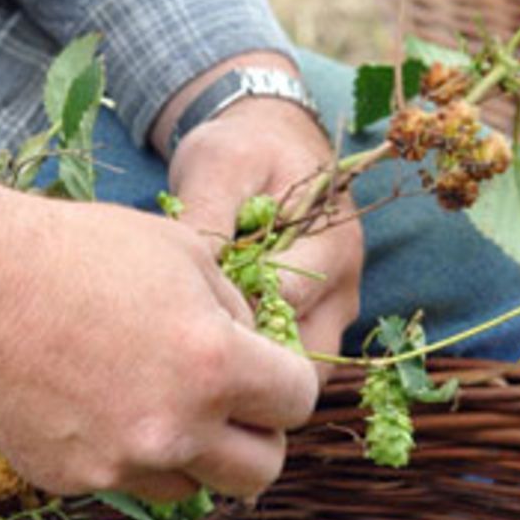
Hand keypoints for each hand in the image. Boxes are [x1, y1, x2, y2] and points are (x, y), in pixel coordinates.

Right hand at [0, 166, 319, 500]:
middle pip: (261, 473)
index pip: (298, 403)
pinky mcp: (70, 480)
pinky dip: (123, 452)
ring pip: (192, 486)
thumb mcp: (182, 251)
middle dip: (257, 439)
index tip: (264, 370)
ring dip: (189, 453)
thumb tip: (256, 351)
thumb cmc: (77, 250)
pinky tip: (92, 401)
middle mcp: (174, 430)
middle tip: (230, 408)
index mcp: (216, 366)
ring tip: (151, 400)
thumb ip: (235, 311)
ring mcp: (118, 464)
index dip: (286, 381)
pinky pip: (123, 480)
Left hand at [167, 95, 362, 371]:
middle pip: (302, 358)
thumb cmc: (242, 150)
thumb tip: (190, 273)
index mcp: (332, 243)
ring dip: (250, 376)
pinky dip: (252, 374)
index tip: (176, 314)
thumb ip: (208, 213)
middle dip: (243, 363)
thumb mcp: (218, 163)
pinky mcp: (312, 328)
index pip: (285, 302)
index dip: (229, 315)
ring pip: (299, 376)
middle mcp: (343, 288)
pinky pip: (289, 372)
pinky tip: (204, 360)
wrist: (269, 142)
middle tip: (179, 355)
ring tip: (190, 363)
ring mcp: (332, 315)